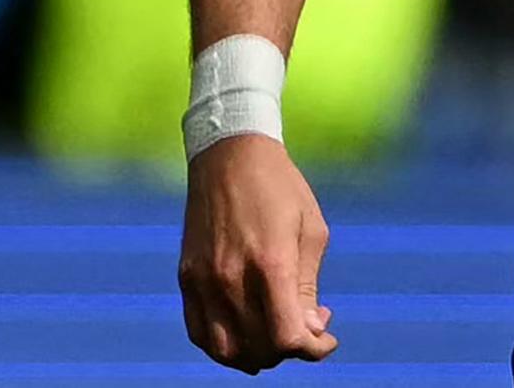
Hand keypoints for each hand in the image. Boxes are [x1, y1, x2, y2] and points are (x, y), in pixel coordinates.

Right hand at [180, 137, 337, 371]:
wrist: (230, 157)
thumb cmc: (282, 190)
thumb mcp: (312, 231)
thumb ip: (308, 286)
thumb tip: (309, 332)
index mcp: (270, 264)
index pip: (287, 336)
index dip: (313, 349)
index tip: (327, 341)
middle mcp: (231, 279)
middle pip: (259, 348)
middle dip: (291, 350)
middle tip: (308, 326)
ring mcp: (203, 282)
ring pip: (225, 351)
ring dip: (257, 355)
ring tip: (278, 333)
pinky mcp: (186, 280)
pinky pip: (200, 334)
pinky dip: (225, 347)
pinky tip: (247, 332)